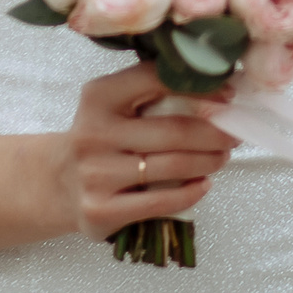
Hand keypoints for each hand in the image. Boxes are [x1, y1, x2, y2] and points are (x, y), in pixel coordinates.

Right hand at [42, 63, 235, 240]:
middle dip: (214, 132)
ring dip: (208, 162)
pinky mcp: (101, 211)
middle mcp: (94, 133)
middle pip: (173, 131)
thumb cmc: (100, 138)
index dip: (200, 87)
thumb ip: (150, 93)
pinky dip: (190, 193)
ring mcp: (96, 175)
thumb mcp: (112, 105)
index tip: (229, 94)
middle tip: (234, 133)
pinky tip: (203, 185)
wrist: (57, 183)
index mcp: (98, 97)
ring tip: (222, 157)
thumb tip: (217, 90)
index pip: (156, 81)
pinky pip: (160, 202)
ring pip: (171, 167)